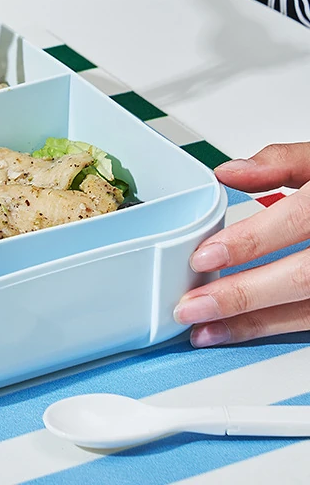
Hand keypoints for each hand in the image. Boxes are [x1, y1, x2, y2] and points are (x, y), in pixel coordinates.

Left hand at [174, 143, 309, 346]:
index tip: (205, 257)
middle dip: (242, 297)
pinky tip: (249, 329)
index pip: (297, 221)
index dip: (249, 241)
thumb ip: (283, 162)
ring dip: (256, 325)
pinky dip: (282, 327)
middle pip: (302, 279)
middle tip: (193, 306)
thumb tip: (229, 172)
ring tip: (208, 330)